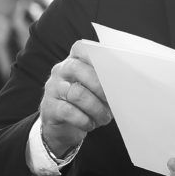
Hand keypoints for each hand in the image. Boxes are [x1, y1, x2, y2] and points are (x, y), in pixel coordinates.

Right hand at [39, 40, 111, 156]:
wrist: (62, 127)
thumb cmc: (85, 104)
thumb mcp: (95, 90)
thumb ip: (107, 82)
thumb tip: (125, 87)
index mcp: (74, 61)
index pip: (81, 48)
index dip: (96, 56)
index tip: (113, 69)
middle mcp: (61, 71)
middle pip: (79, 69)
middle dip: (101, 87)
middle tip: (113, 101)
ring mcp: (53, 88)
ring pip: (77, 94)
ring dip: (96, 109)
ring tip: (104, 117)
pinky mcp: (49, 107)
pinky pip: (69, 111)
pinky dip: (84, 120)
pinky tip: (90, 124)